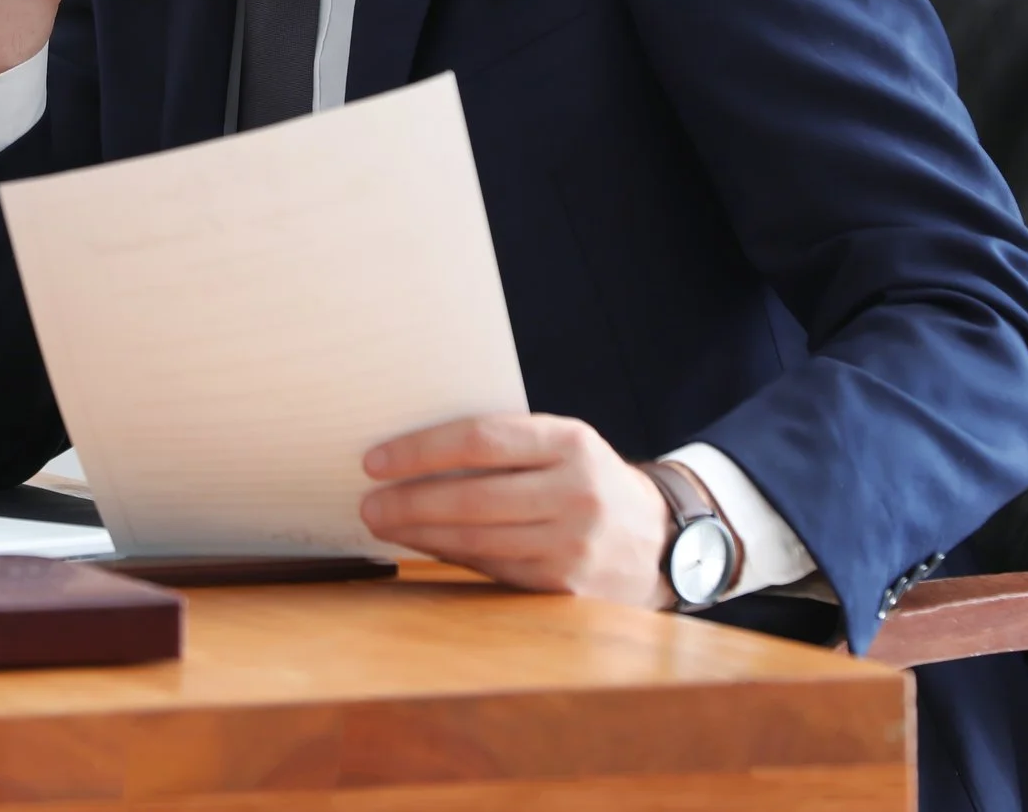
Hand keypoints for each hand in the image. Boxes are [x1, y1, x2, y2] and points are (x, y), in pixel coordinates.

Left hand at [360, 414, 671, 609]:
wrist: (659, 541)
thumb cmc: (589, 481)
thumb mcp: (564, 446)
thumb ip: (506, 446)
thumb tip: (413, 456)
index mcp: (572, 442)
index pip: (481, 439)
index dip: (420, 450)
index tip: (375, 461)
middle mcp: (577, 492)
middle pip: (471, 496)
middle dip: (408, 501)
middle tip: (368, 504)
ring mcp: (574, 545)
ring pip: (477, 540)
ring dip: (419, 534)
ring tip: (383, 525)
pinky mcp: (566, 589)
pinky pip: (492, 570)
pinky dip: (450, 557)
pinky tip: (423, 547)